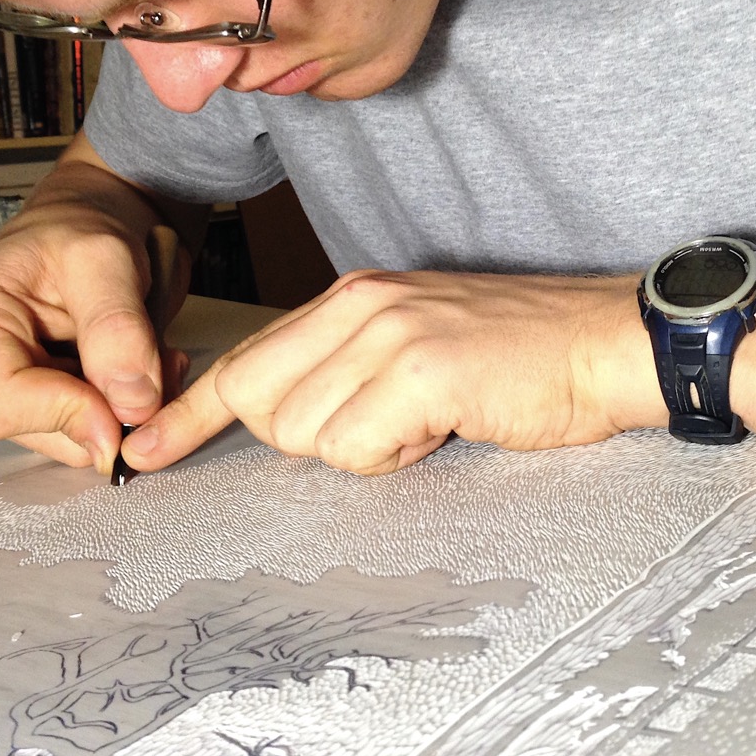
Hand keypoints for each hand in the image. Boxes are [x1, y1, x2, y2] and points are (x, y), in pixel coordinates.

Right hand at [0, 157, 195, 471]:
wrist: (94, 219)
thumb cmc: (84, 226)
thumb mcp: (106, 259)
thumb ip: (117, 329)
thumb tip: (130, 404)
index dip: (68, 415)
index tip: (128, 401)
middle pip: (32, 432)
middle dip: (104, 412)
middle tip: (157, 367)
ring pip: (65, 439)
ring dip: (119, 412)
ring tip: (148, 358)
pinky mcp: (31, 400)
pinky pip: (82, 431)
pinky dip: (121, 410)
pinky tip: (137, 371)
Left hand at [121, 269, 664, 474]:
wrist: (606, 342)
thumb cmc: (522, 356)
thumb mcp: (416, 344)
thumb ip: (347, 369)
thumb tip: (287, 419)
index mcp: (353, 297)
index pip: (248, 359)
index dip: (192, 412)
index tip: (148, 449)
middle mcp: (360, 305)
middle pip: (261, 403)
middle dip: (307, 438)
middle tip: (383, 425)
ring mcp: (389, 335)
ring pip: (307, 436)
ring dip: (364, 451)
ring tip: (429, 420)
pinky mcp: (422, 372)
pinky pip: (357, 449)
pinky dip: (396, 458)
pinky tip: (444, 427)